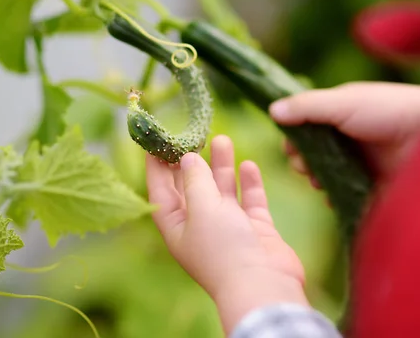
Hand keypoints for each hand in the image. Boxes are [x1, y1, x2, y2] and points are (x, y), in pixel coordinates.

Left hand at [145, 135, 308, 333]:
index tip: (157, 140)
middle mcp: (200, 226)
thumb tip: (187, 158)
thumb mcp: (201, 207)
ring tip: (222, 139)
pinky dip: (249, 183)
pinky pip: (249, 200)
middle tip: (194, 134)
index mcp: (177, 226)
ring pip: (222, 190)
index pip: (161, 191)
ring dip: (222, 166)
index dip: (157, 166)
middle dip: (193, 161)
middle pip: (193, 187)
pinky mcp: (254, 228)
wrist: (263, 285)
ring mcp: (229, 227)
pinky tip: (248, 164)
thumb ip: (194, 179)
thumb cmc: (223, 248)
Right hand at [269, 82, 419, 187]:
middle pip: (313, 152)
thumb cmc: (390, 110)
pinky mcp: (373, 184)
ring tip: (318, 182)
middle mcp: (350, 136)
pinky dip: (335, 195)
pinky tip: (332, 196)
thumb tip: (272, 111)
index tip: (289, 149)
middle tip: (305, 167)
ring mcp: (362, 161)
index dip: (294, 138)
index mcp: (341, 112)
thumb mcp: (343, 102)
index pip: (307, 126)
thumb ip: (306, 107)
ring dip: (317, 179)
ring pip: (327, 174)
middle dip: (303, 161)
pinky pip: (345, 192)